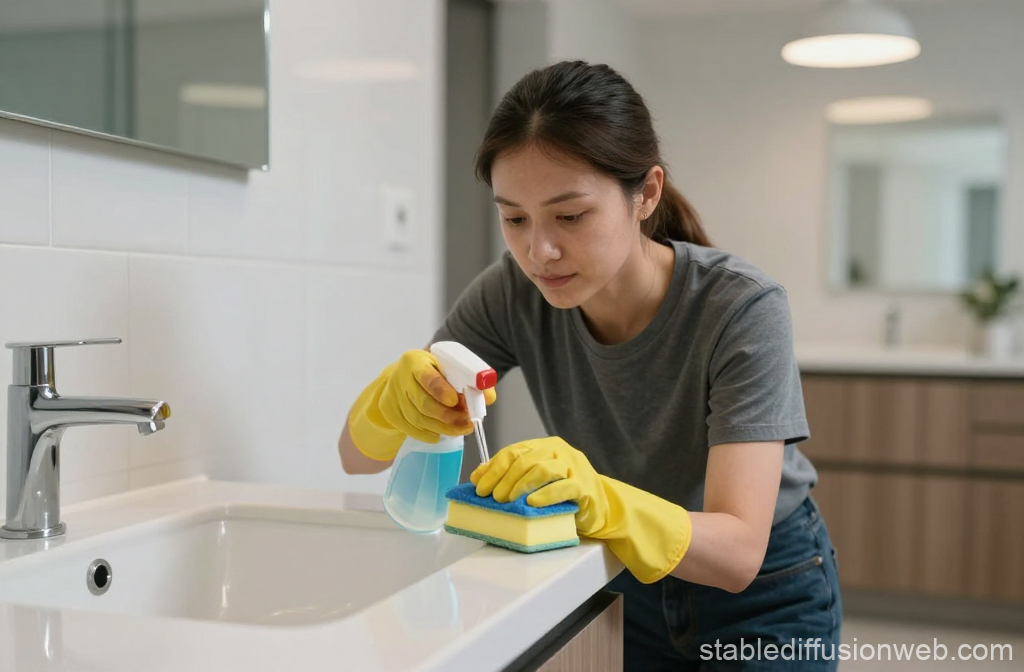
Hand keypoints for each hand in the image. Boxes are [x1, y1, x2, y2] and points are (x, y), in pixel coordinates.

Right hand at [349, 349, 496, 460]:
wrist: (404, 377)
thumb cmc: (433, 372)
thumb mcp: (449, 368)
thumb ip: (471, 381)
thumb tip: (489, 398)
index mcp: (416, 361)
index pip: (427, 376)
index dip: (440, 390)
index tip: (455, 402)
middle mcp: (400, 377)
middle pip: (423, 403)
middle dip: (447, 417)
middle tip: (467, 423)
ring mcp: (392, 396)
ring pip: (418, 419)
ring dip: (442, 428)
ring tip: (461, 429)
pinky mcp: (390, 412)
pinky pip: (411, 429)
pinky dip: (429, 434)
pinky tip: (442, 433)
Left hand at [471, 437, 691, 583]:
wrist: (601, 508)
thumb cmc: (563, 495)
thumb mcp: (534, 482)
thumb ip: (510, 474)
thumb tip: (479, 475)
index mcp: (544, 446)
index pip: (513, 451)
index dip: (493, 469)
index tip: (479, 487)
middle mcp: (559, 451)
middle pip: (525, 459)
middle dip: (504, 479)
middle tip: (493, 498)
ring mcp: (574, 467)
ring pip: (542, 468)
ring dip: (520, 486)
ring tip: (508, 501)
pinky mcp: (584, 486)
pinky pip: (563, 487)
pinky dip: (545, 495)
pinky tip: (532, 503)